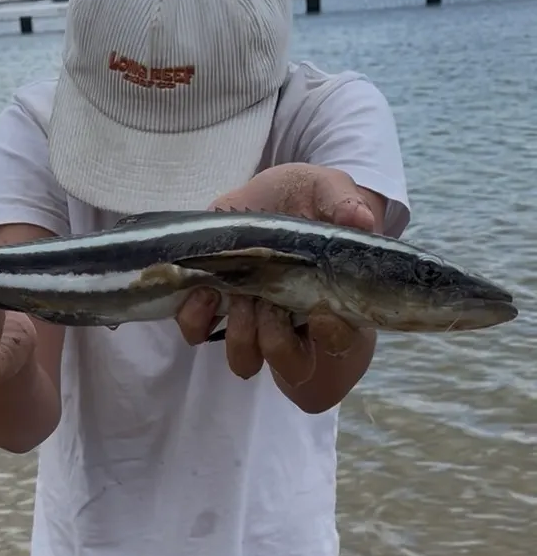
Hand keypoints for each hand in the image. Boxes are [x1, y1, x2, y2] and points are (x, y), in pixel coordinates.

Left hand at [176, 164, 380, 383]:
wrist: (264, 192)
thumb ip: (345, 204)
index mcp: (331, 301)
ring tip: (237, 295)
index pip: (340, 341)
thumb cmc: (306, 196)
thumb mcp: (328, 190)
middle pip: (293, 365)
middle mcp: (294, 322)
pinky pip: (197, 332)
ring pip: (245, 360)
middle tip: (268, 302)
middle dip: (276, 342)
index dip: (331, 336)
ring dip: (240, 335)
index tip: (319, 311)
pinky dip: (195, 318)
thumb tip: (360, 220)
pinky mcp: (215, 307)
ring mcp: (253, 319)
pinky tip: (202, 289)